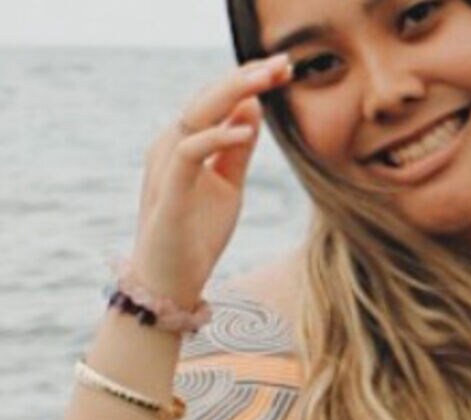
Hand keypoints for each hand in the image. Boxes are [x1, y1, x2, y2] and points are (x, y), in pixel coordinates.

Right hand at [128, 53, 293, 308]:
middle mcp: (170, 146)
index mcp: (184, 143)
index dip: (247, 80)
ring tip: (267, 80)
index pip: (216, 100)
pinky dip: (215, 136)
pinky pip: (187, 152)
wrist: (172, 282)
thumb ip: (236, 148)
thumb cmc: (197, 233)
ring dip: (232, 93)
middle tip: (282, 64)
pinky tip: (245, 129)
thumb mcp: (228, 184)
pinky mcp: (168, 192)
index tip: (283, 68)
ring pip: (195, 114)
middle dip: (245, 77)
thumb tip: (253, 106)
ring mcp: (165, 167)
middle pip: (207, 98)